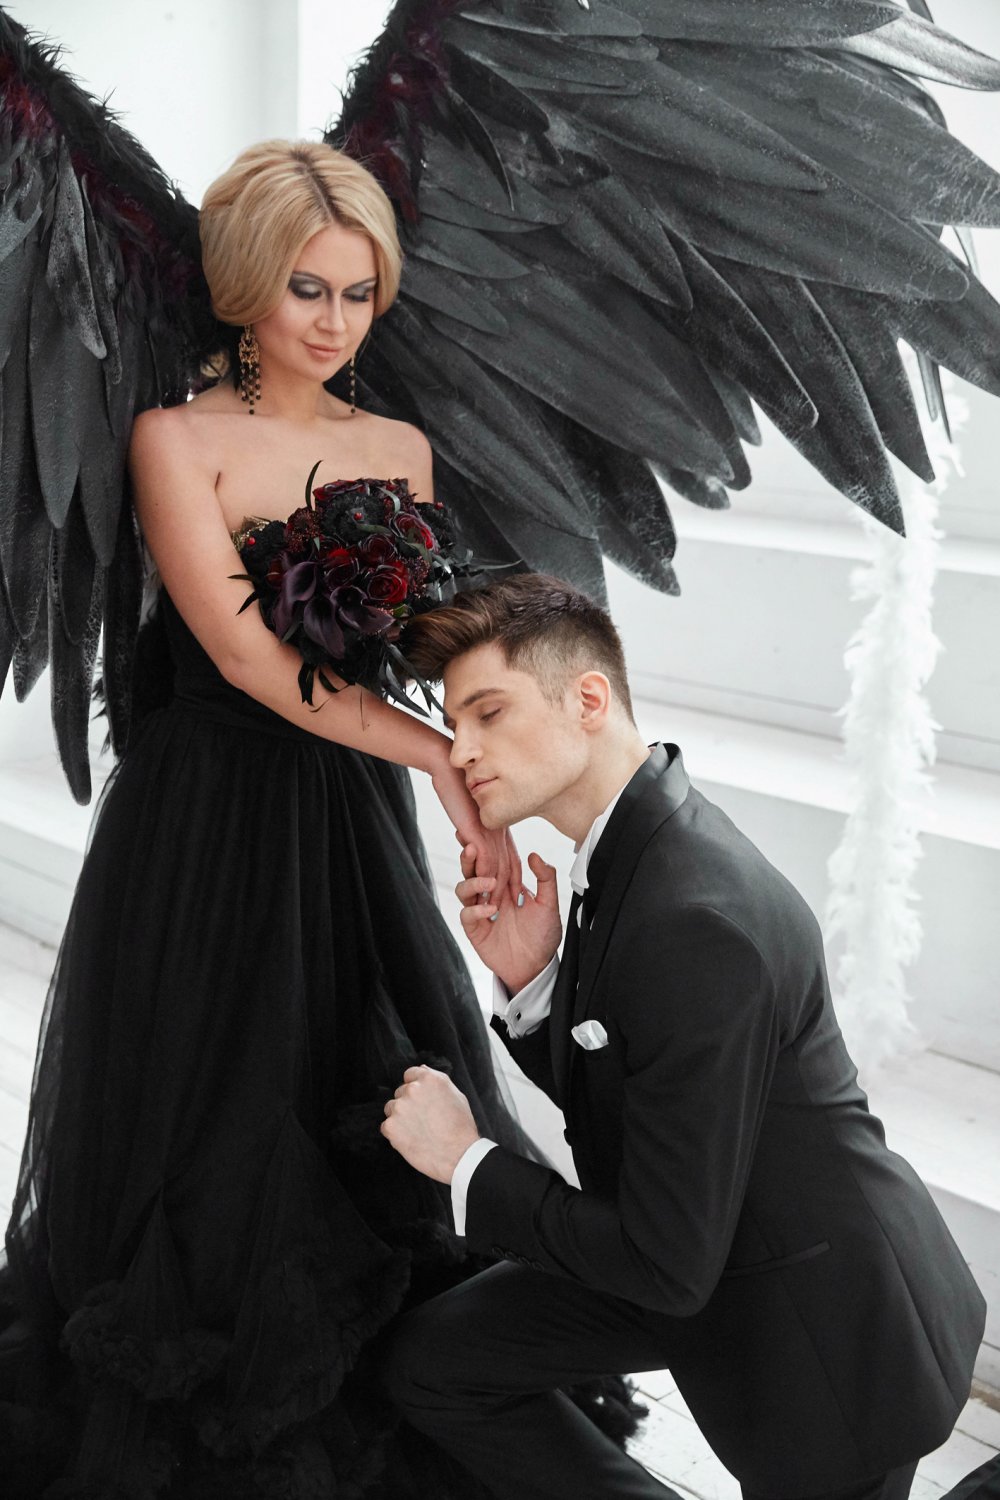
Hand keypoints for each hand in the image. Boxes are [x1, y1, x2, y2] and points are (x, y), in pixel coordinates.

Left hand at [380, 1065, 479, 1182]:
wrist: (458, 1155)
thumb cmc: (460, 1127)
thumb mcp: (457, 1094)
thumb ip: (436, 1079)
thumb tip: (422, 1069)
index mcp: (429, 1079)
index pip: (410, 1075)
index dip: (416, 1088)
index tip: (421, 1100)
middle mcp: (412, 1089)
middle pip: (401, 1092)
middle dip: (409, 1103)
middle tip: (424, 1119)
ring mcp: (399, 1108)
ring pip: (392, 1108)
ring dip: (400, 1117)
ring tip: (418, 1130)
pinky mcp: (391, 1127)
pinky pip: (386, 1127)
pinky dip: (396, 1133)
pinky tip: (411, 1139)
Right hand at [431, 761, 520, 900]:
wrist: (449, 771)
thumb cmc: (456, 788)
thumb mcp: (472, 810)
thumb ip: (477, 828)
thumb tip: (475, 842)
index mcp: (499, 828)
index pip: (513, 858)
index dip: (516, 878)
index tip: (518, 895)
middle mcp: (498, 832)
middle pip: (510, 866)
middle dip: (510, 890)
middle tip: (511, 910)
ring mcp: (490, 834)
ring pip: (500, 869)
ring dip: (497, 891)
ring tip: (496, 909)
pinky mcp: (478, 835)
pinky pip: (487, 862)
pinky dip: (487, 880)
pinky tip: (485, 893)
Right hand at [457, 844, 560, 993]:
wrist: (536, 968)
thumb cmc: (543, 936)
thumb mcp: (549, 904)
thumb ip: (545, 878)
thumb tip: (534, 854)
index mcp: (507, 885)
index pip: (493, 861)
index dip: (488, 847)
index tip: (483, 831)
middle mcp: (490, 894)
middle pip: (472, 870)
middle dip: (469, 858)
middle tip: (473, 847)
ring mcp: (480, 911)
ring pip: (463, 888)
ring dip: (473, 882)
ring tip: (489, 883)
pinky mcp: (475, 929)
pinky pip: (466, 914)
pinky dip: (475, 909)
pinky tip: (490, 910)